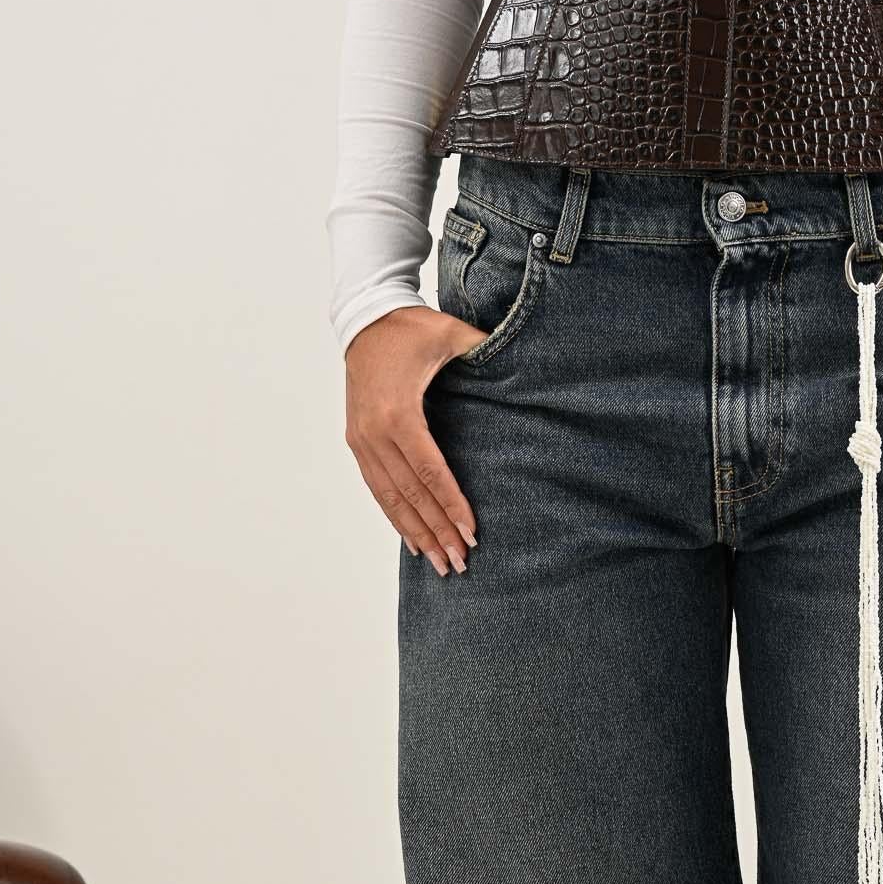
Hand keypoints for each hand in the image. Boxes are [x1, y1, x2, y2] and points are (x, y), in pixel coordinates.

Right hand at [344, 305, 488, 574]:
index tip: (471, 533)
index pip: (430, 471)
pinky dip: (395, 518)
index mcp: (399, 412)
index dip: (451, 505)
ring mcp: (362, 440)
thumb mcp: (452, 334)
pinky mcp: (357, 443)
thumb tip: (524, 363)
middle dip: (437, 532)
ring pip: (391, 499)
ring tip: (439, 564)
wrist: (364, 318)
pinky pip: (377, 489)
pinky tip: (412, 542)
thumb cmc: (412, 328)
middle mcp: (375, 432)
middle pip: (411, 494)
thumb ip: (484, 351)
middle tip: (460, 563)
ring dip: (416, 534)